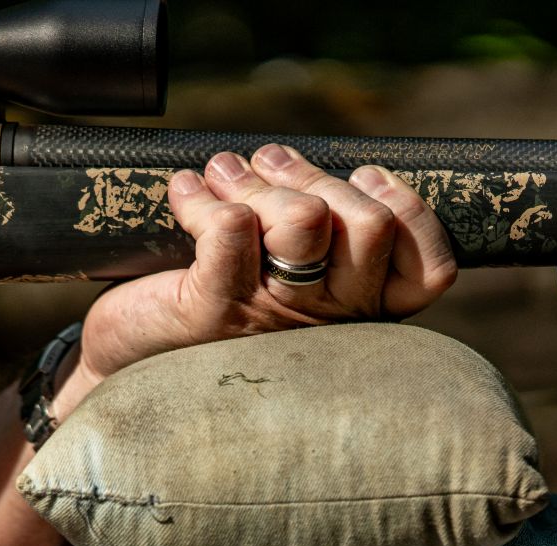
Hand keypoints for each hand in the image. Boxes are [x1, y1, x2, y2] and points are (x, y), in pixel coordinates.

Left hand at [55, 144, 457, 416]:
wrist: (125, 371)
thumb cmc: (210, 315)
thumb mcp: (284, 278)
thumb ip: (325, 235)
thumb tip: (343, 166)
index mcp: (357, 312)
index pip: (431, 270)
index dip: (409, 211)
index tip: (366, 178)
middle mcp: (325, 322)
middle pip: (371, 225)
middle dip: (317, 177)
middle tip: (267, 164)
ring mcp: (269, 317)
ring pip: (304, 219)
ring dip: (257, 179)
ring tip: (223, 174)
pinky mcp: (210, 311)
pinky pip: (230, 229)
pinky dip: (202, 198)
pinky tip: (184, 193)